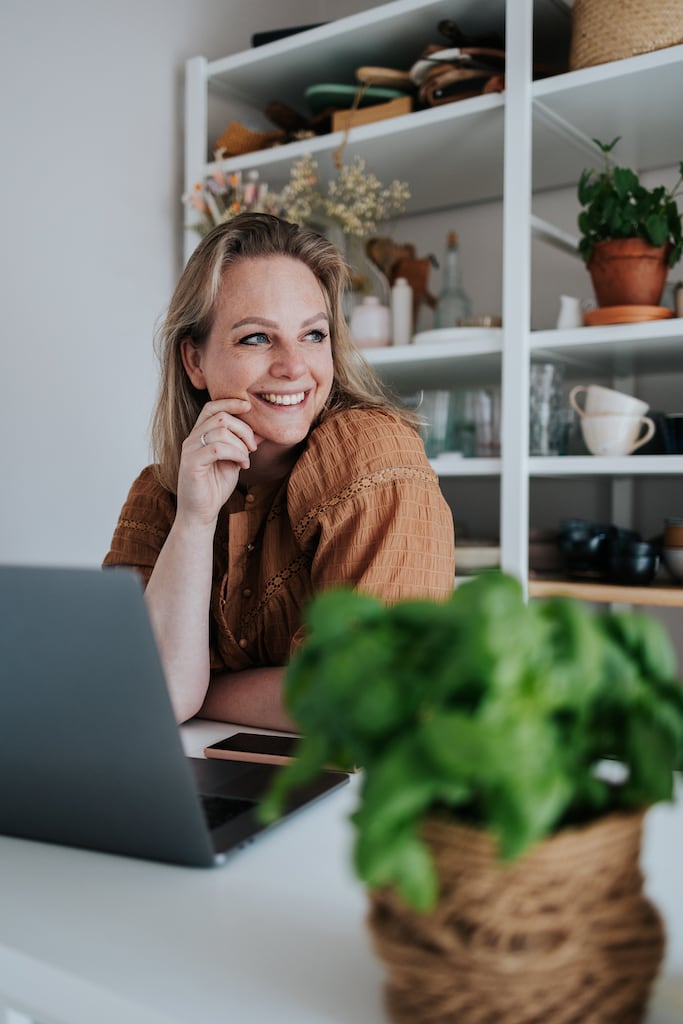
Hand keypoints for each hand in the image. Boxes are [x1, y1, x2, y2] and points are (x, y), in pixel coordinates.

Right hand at [176, 398, 256, 525]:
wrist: (201, 512)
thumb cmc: (216, 486)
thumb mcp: (235, 460)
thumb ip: (244, 444)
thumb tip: (262, 430)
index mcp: (200, 434)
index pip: (212, 407)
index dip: (230, 402)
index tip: (249, 406)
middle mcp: (192, 438)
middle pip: (221, 417)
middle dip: (244, 429)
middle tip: (253, 447)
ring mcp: (190, 450)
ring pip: (220, 431)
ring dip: (241, 445)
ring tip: (246, 460)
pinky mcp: (191, 463)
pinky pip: (217, 448)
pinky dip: (235, 454)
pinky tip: (241, 465)